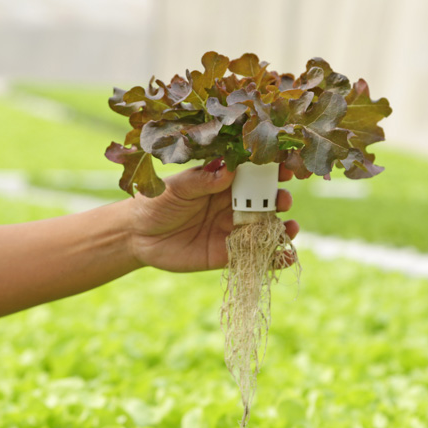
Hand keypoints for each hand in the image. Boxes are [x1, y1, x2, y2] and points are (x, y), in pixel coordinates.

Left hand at [124, 161, 298, 271]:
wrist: (136, 237)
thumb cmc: (154, 202)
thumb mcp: (177, 187)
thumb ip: (202, 180)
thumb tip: (228, 170)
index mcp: (222, 183)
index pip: (252, 174)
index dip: (270, 171)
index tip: (286, 168)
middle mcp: (232, 205)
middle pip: (265, 202)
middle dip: (279, 200)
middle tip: (283, 200)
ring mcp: (231, 230)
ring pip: (265, 229)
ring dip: (283, 229)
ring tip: (291, 228)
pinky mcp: (227, 255)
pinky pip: (255, 256)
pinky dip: (274, 259)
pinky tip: (288, 258)